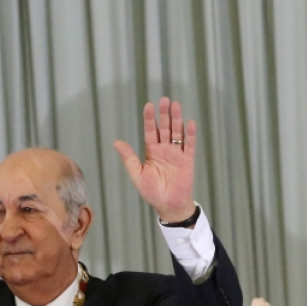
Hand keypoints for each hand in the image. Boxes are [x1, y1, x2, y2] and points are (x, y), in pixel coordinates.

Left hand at [112, 97, 196, 223]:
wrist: (169, 205)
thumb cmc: (152, 192)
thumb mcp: (137, 174)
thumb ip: (129, 158)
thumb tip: (116, 142)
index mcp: (152, 151)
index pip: (151, 131)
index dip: (150, 119)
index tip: (148, 105)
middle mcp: (165, 149)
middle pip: (165, 128)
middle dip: (164, 114)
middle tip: (164, 100)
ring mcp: (177, 153)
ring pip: (177, 132)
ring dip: (177, 119)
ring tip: (176, 105)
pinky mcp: (188, 160)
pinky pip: (189, 144)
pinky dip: (190, 134)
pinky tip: (190, 123)